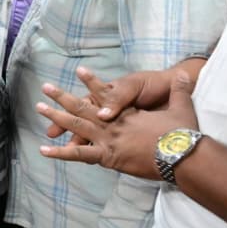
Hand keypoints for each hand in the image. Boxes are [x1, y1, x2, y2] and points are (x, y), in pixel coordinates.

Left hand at [36, 72, 199, 180]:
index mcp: (130, 111)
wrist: (183, 155)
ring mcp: (109, 139)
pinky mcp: (109, 156)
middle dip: (63, 97)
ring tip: (39, 108)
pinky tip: (44, 150)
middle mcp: (115, 122)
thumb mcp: (182, 107)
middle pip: (85, 107)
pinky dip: (62, 152)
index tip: (79, 71)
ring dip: (57, 117)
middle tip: (46, 87)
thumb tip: (186, 75)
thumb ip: (181, 90)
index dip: (92, 83)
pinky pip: (81, 154)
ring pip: (78, 126)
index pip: (106, 94)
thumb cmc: (183, 134)